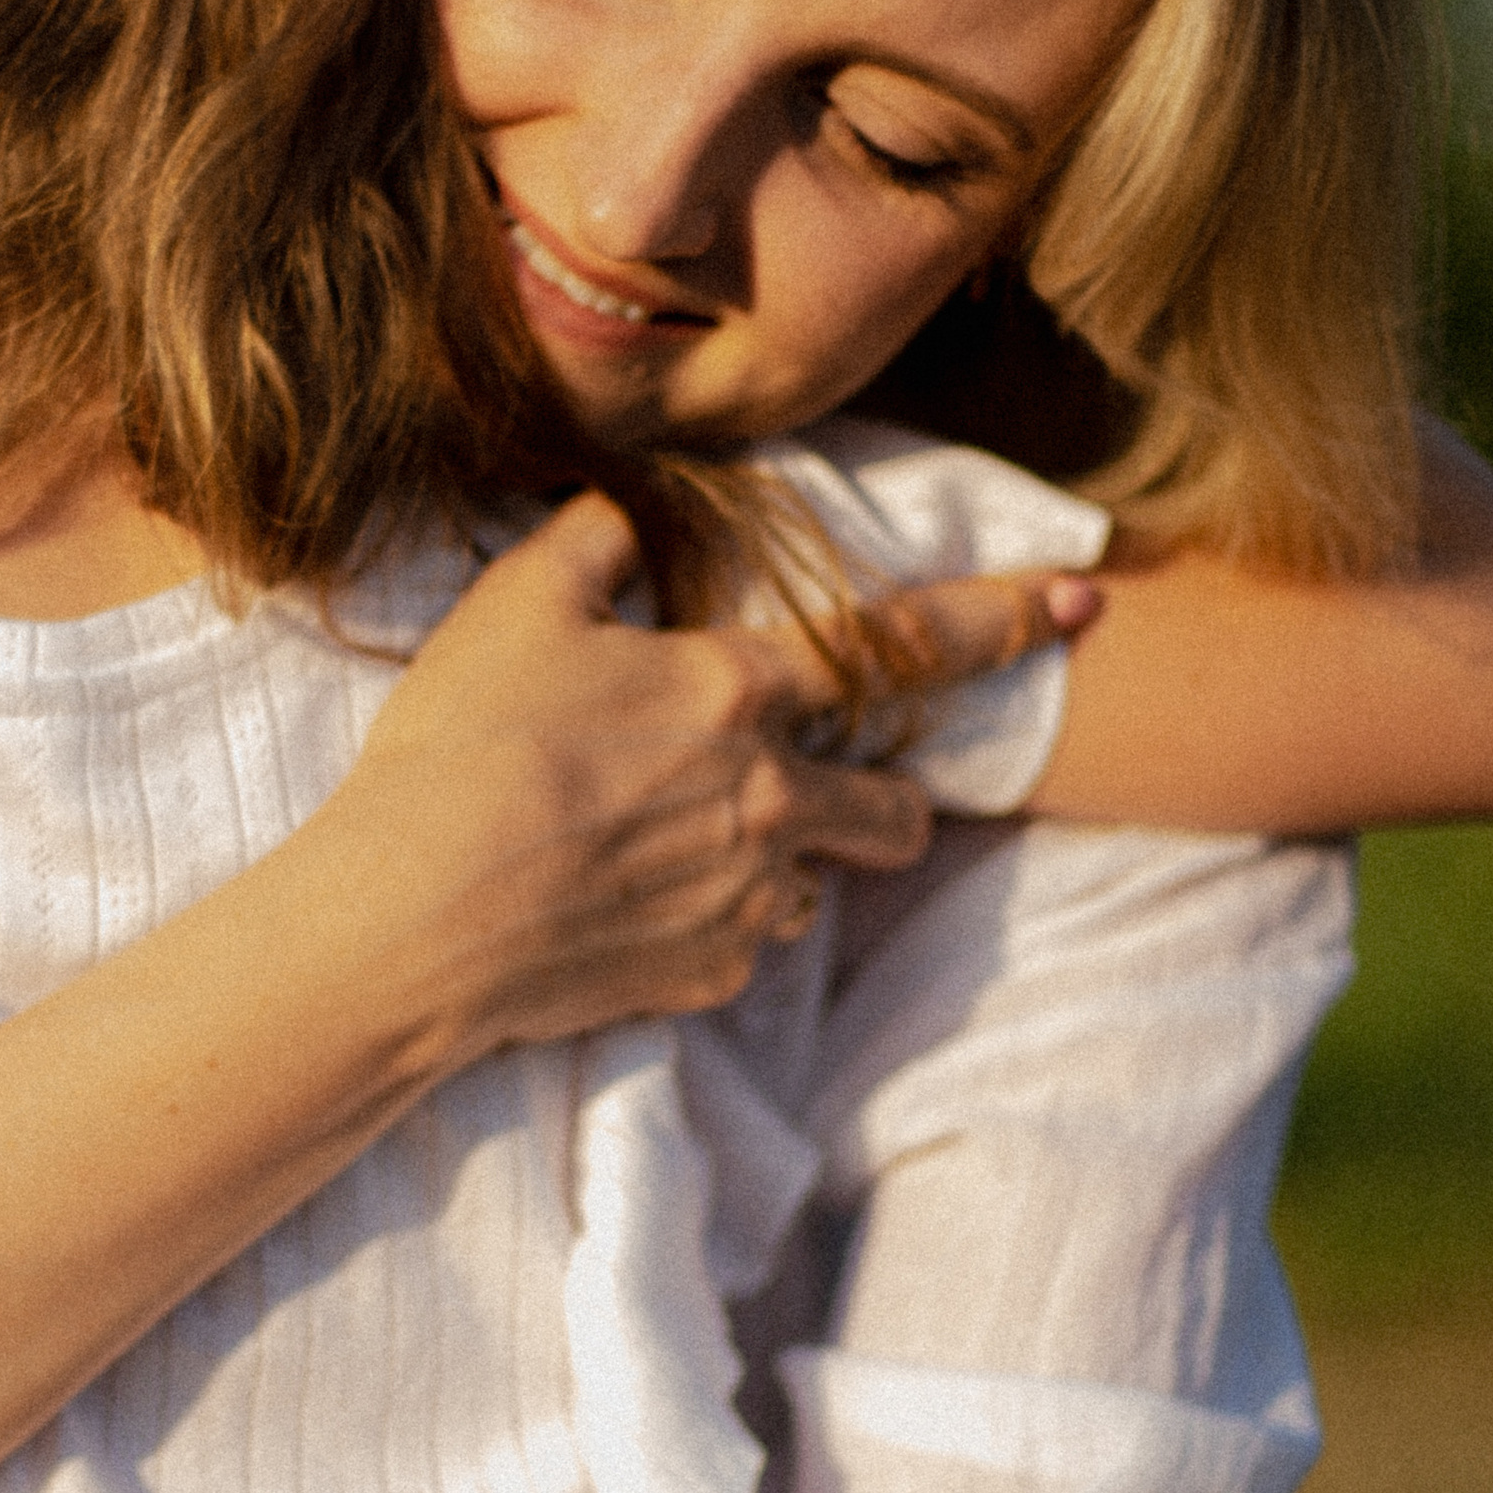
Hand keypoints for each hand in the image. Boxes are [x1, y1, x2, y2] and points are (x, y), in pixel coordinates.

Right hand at [325, 497, 1095, 1044]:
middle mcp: (765, 795)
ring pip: (811, 885)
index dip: (999, 623)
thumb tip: (623, 515)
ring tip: (677, 857)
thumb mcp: (512, 608)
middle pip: (892, 809)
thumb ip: (589, 546)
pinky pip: (742, 948)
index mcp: (732, 690)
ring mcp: (744, 896)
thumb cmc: (459, 751)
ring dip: (776, 866)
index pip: (896, 646)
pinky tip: (631, 911)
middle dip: (893, 805)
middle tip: (848, 799)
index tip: (1080, 606)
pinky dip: (709, 929)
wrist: (413, 919)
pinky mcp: (706, 977)